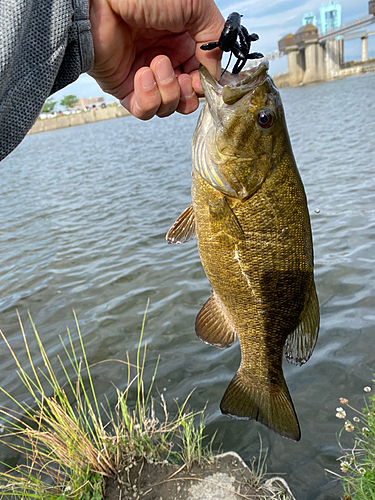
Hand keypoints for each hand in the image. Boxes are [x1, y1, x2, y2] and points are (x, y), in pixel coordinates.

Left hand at [88, 0, 223, 119]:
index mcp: (182, 41)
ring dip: (169, 92)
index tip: (204, 79)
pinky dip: (149, 98)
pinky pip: (144, 110)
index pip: (201, 77)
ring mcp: (144, 75)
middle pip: (187, 97)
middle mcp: (165, 60)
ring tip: (157, 64)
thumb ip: (214, 40)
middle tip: (184, 79)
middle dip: (189, 94)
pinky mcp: (124, 87)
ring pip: (167, 107)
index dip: (205, 83)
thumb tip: (215, 72)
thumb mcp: (196, 6)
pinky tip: (143, 74)